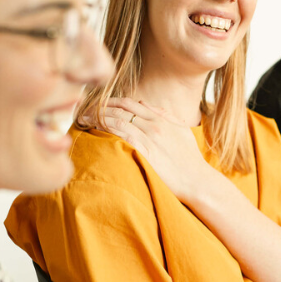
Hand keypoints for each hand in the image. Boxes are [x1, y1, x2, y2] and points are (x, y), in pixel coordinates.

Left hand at [85, 97, 217, 204]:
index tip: (98, 104)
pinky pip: (121, 133)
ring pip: (118, 119)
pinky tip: (95, 128)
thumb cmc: (190, 160)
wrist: (197, 180)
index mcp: (161, 119)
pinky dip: (106, 127)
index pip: (130, 103)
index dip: (111, 101)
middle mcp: (154, 124)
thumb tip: (147, 106)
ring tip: (83, 118)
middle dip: (99, 106)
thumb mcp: (182, 131)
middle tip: (84, 110)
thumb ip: (166, 116)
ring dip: (98, 116)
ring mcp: (150, 137)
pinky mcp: (145, 150)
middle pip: (121, 108)